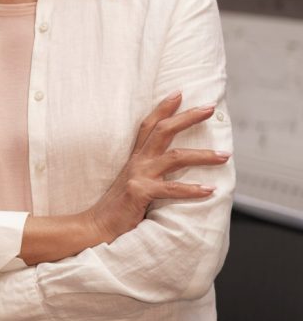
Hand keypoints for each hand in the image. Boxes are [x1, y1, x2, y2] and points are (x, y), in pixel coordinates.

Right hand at [86, 91, 229, 243]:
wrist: (95, 227)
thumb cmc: (118, 209)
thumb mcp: (134, 184)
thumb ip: (150, 174)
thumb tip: (172, 170)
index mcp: (135, 159)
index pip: (148, 126)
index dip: (163, 108)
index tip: (179, 93)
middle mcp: (137, 163)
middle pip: (163, 131)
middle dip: (187, 117)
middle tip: (208, 108)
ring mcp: (138, 176)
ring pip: (175, 157)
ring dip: (203, 155)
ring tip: (225, 155)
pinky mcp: (140, 193)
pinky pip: (171, 189)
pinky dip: (192, 189)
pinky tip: (209, 190)